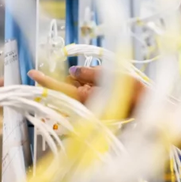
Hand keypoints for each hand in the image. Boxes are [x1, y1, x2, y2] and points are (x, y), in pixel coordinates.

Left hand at [27, 66, 143, 110]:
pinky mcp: (96, 109)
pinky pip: (84, 97)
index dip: (45, 80)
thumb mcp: (109, 74)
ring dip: (78, 84)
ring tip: (96, 79)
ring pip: (74, 92)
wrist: (148, 107)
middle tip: (69, 72)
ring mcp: (90, 108)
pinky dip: (86, 88)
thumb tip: (71, 71)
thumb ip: (88, 72)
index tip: (32, 72)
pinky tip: (99, 84)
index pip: (58, 88)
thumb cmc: (132, 91)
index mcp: (84, 98)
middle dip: (66, 79)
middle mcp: (84, 106)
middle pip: (65, 89)